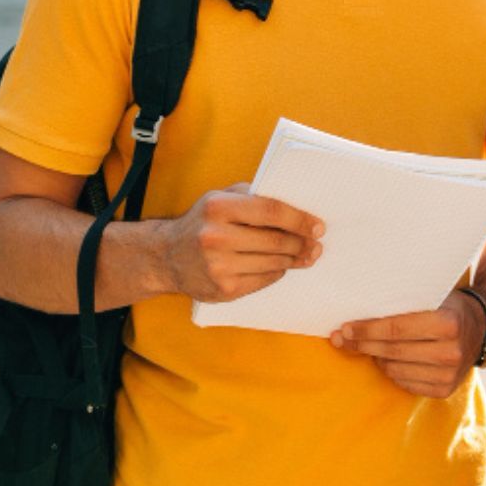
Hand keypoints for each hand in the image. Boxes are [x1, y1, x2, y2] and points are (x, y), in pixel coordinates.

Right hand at [160, 182, 322, 301]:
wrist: (167, 257)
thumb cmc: (201, 222)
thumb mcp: (219, 198)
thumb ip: (252, 196)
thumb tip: (295, 203)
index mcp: (218, 208)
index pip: (271, 212)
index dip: (299, 219)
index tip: (318, 226)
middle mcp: (216, 237)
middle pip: (276, 241)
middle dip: (302, 242)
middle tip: (316, 244)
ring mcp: (219, 266)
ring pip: (274, 263)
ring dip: (294, 259)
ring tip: (306, 255)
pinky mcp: (224, 289)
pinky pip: (264, 280)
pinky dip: (277, 272)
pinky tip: (282, 266)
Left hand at [332, 290, 485, 398]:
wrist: (480, 328)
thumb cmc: (446, 306)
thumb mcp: (431, 296)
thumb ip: (402, 303)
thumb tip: (357, 313)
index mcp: (447, 323)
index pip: (396, 328)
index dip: (367, 330)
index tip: (345, 329)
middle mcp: (451, 351)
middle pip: (392, 351)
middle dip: (362, 345)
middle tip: (340, 339)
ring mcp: (450, 375)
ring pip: (394, 369)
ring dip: (376, 358)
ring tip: (368, 346)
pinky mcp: (445, 390)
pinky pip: (404, 383)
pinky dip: (391, 371)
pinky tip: (387, 360)